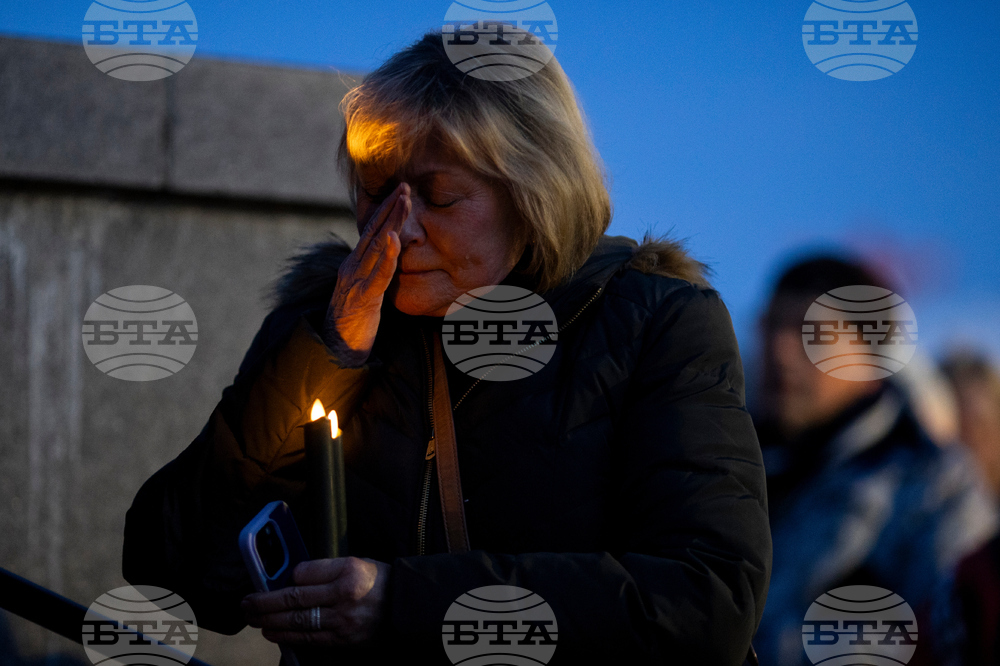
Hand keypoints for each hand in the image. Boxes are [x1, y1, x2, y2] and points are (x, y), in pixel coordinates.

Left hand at [242, 556, 390, 645]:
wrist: (407, 608)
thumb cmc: (380, 582)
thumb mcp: (358, 563)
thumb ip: (326, 569)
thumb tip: (294, 577)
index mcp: (349, 571)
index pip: (305, 573)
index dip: (285, 577)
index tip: (271, 579)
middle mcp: (345, 596)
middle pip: (294, 600)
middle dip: (264, 602)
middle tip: (246, 602)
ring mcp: (344, 621)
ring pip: (297, 622)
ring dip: (270, 621)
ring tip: (254, 618)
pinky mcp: (344, 641)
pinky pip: (310, 639)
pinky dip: (288, 636)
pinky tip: (274, 632)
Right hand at [324, 183, 410, 365]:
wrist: (333, 351)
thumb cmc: (353, 324)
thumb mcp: (365, 292)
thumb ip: (375, 275)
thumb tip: (388, 259)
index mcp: (354, 265)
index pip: (372, 232)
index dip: (386, 210)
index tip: (401, 191)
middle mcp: (352, 267)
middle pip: (374, 232)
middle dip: (390, 207)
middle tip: (405, 186)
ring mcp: (355, 281)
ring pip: (376, 246)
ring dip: (391, 222)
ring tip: (403, 202)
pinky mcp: (362, 299)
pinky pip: (377, 275)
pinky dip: (387, 256)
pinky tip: (395, 239)